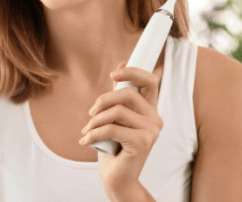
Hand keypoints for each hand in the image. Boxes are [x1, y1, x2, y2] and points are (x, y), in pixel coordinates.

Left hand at [79, 62, 162, 196]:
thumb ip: (119, 93)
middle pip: (127, 93)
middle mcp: (155, 119)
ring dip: (95, 120)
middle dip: (102, 101)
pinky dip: (93, 133)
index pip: (150, 81)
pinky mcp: (142, 143)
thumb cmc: (114, 147)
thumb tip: (121, 62)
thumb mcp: (115, 116)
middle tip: (90, 114)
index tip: (113, 73)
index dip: (133, 72)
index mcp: (150, 109)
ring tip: (87, 130)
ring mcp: (151, 131)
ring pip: (117, 111)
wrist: (117, 178)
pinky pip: (111, 128)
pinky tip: (85, 141)